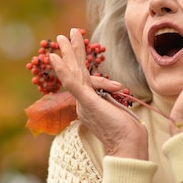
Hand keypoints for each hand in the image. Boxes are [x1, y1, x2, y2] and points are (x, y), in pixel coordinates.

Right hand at [50, 28, 148, 158]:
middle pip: (75, 72)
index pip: (85, 79)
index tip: (78, 47)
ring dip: (67, 53)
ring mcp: (83, 102)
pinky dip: (62, 69)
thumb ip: (113, 101)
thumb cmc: (128, 134)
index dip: (80, 62)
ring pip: (73, 73)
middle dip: (69, 52)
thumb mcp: (119, 111)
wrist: (128, 147)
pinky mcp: (86, 102)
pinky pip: (72, 83)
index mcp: (88, 105)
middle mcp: (82, 103)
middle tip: (62, 35)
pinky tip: (54, 57)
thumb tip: (116, 90)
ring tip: (60, 37)